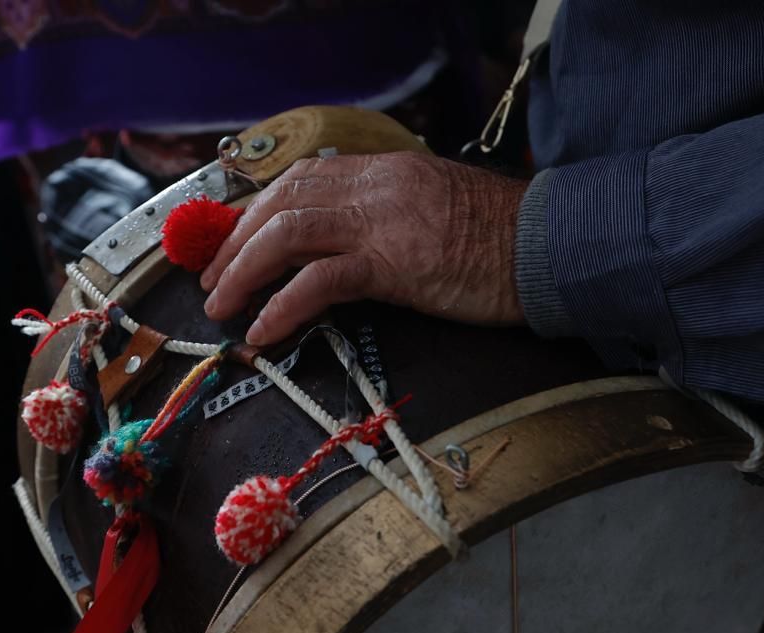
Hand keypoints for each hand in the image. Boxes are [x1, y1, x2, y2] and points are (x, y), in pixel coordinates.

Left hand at [200, 152, 528, 344]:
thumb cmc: (496, 237)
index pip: (296, 181)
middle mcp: (373, 187)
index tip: (229, 245)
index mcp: (380, 172)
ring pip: (287, 235)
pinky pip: (321, 279)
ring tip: (221, 307)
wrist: (551, 246)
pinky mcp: (396, 262)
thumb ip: (382, 213)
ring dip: (243, 272)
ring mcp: (383, 221)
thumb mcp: (430, 208)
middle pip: (279, 205)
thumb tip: (337, 242)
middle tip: (211, 281)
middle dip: (234, 245)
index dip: (252, 213)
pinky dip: (283, 305)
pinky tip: (264, 329)